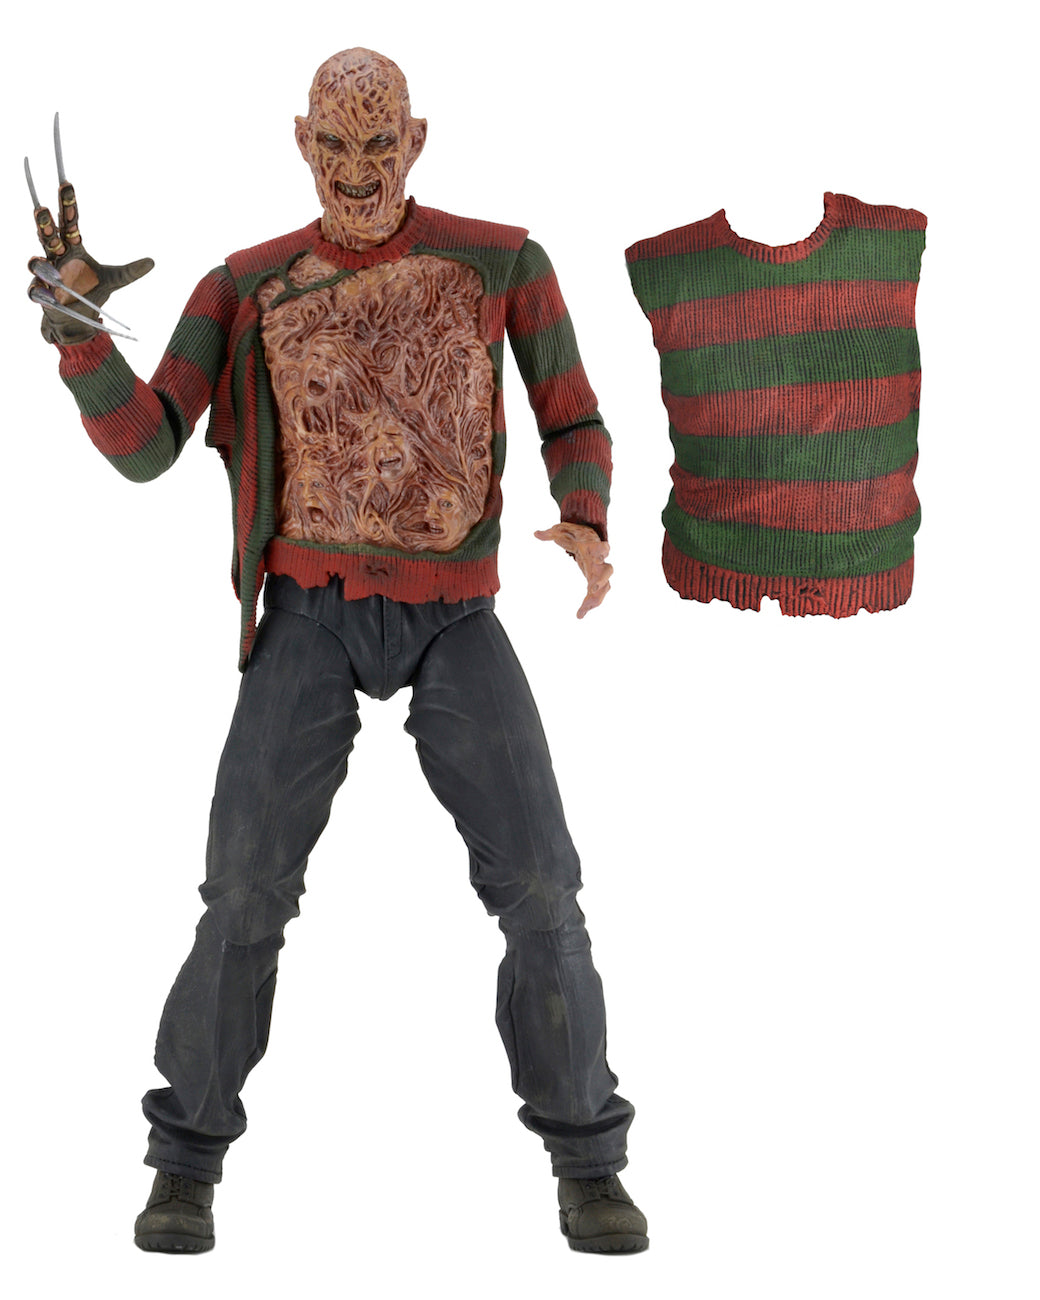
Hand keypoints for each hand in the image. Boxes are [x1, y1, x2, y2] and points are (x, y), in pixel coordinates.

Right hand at [26, 132, 152, 342]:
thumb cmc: (91, 292)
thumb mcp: (115, 281)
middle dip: (44, 224)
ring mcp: (46, 276)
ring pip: (37, 263)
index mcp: (72, 247)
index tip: (67, 184)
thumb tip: (153, 261)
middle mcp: (56, 257)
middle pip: (48, 236)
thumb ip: (130, 271)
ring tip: (44, 265)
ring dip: (38, 262)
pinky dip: (38, 291)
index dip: (68, 204)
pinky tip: (43, 292)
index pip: (70, 222)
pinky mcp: (41, 296)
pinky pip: (35, 292)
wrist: (77, 318)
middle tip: (42, 210)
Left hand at [535, 522, 612, 618]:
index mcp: (593, 547)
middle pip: (608, 570)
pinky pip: (597, 595)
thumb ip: (549, 534)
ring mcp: (599, 572)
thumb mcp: (560, 531)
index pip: (603, 547)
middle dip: (602, 579)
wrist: (586, 539)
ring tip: (583, 610)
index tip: (599, 557)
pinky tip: (580, 614)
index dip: (602, 551)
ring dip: (596, 599)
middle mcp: (600, 561)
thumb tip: (535, 533)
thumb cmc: (573, 535)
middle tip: (592, 589)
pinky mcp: (595, 581)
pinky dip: (590, 605)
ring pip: (605, 587)